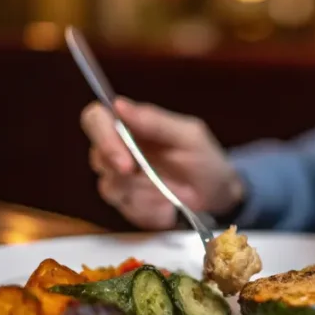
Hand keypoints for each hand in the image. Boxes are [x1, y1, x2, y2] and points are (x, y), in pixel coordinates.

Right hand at [80, 97, 243, 229]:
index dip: (101, 134)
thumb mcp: (189, 136)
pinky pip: (127, 210)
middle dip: (119, 169)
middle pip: (97, 157)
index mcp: (132, 126)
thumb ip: (155, 121)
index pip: (96, 119)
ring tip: (168, 192)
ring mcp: (121, 180)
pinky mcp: (128, 206)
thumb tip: (118, 105)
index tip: (122, 154)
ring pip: (110, 187)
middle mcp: (119, 151)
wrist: (219, 197)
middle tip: (138, 174)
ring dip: (141, 192)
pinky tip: (168, 206)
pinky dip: (150, 209)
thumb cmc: (205, 159)